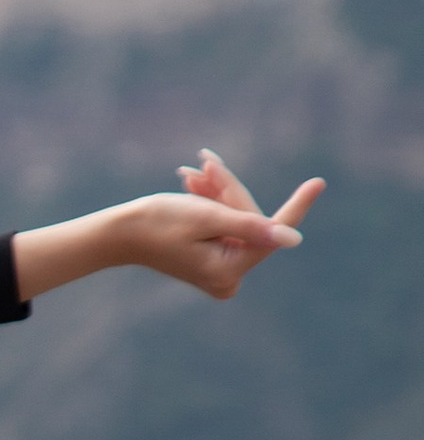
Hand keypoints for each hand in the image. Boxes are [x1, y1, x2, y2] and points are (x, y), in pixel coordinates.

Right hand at [172, 149, 325, 292]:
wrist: (119, 234)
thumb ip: (252, 228)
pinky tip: (192, 184)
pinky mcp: (214, 263)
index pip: (273, 233)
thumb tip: (293, 240)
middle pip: (250, 223)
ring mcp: (221, 272)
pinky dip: (211, 204)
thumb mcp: (208, 218)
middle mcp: (228, 278)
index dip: (297, 205)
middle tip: (204, 161)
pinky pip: (225, 226)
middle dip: (228, 191)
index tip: (319, 182)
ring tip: (191, 172)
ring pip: (236, 220)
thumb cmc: (158, 223)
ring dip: (216, 193)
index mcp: (229, 271)